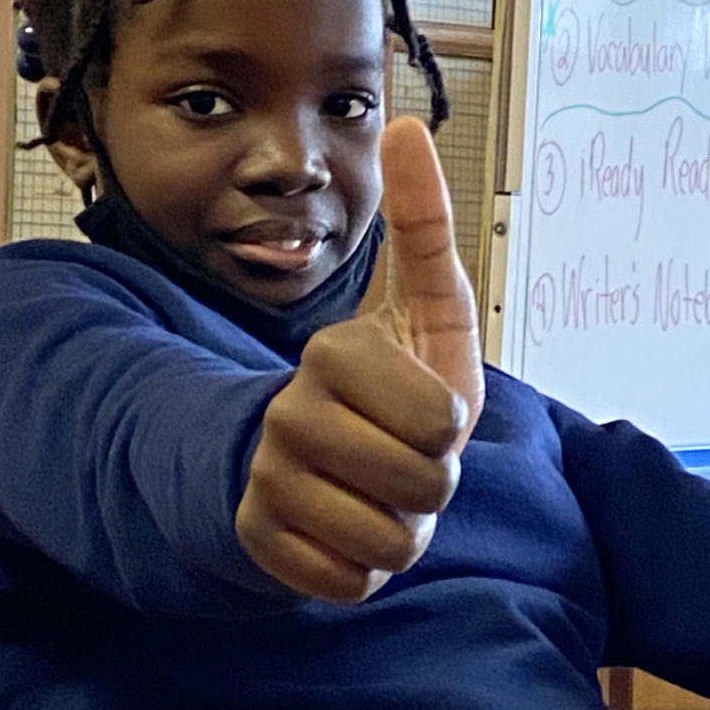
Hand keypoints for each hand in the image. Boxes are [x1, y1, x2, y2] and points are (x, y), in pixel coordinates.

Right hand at [236, 119, 485, 601]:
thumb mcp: (425, 310)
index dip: (451, 429)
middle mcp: (288, 414)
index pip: (440, 422)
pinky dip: (363, 573)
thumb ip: (423, 225)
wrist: (315, 467)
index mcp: (334, 354)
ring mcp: (266, 481)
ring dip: (403, 533)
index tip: (425, 412)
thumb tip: (407, 126)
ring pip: (389, 543)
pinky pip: (349, 584)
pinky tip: (343, 535)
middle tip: (406, 464)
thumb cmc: (389, 390)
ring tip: (379, 498)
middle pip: (423, 486)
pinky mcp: (259, 545)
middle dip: (434, 486)